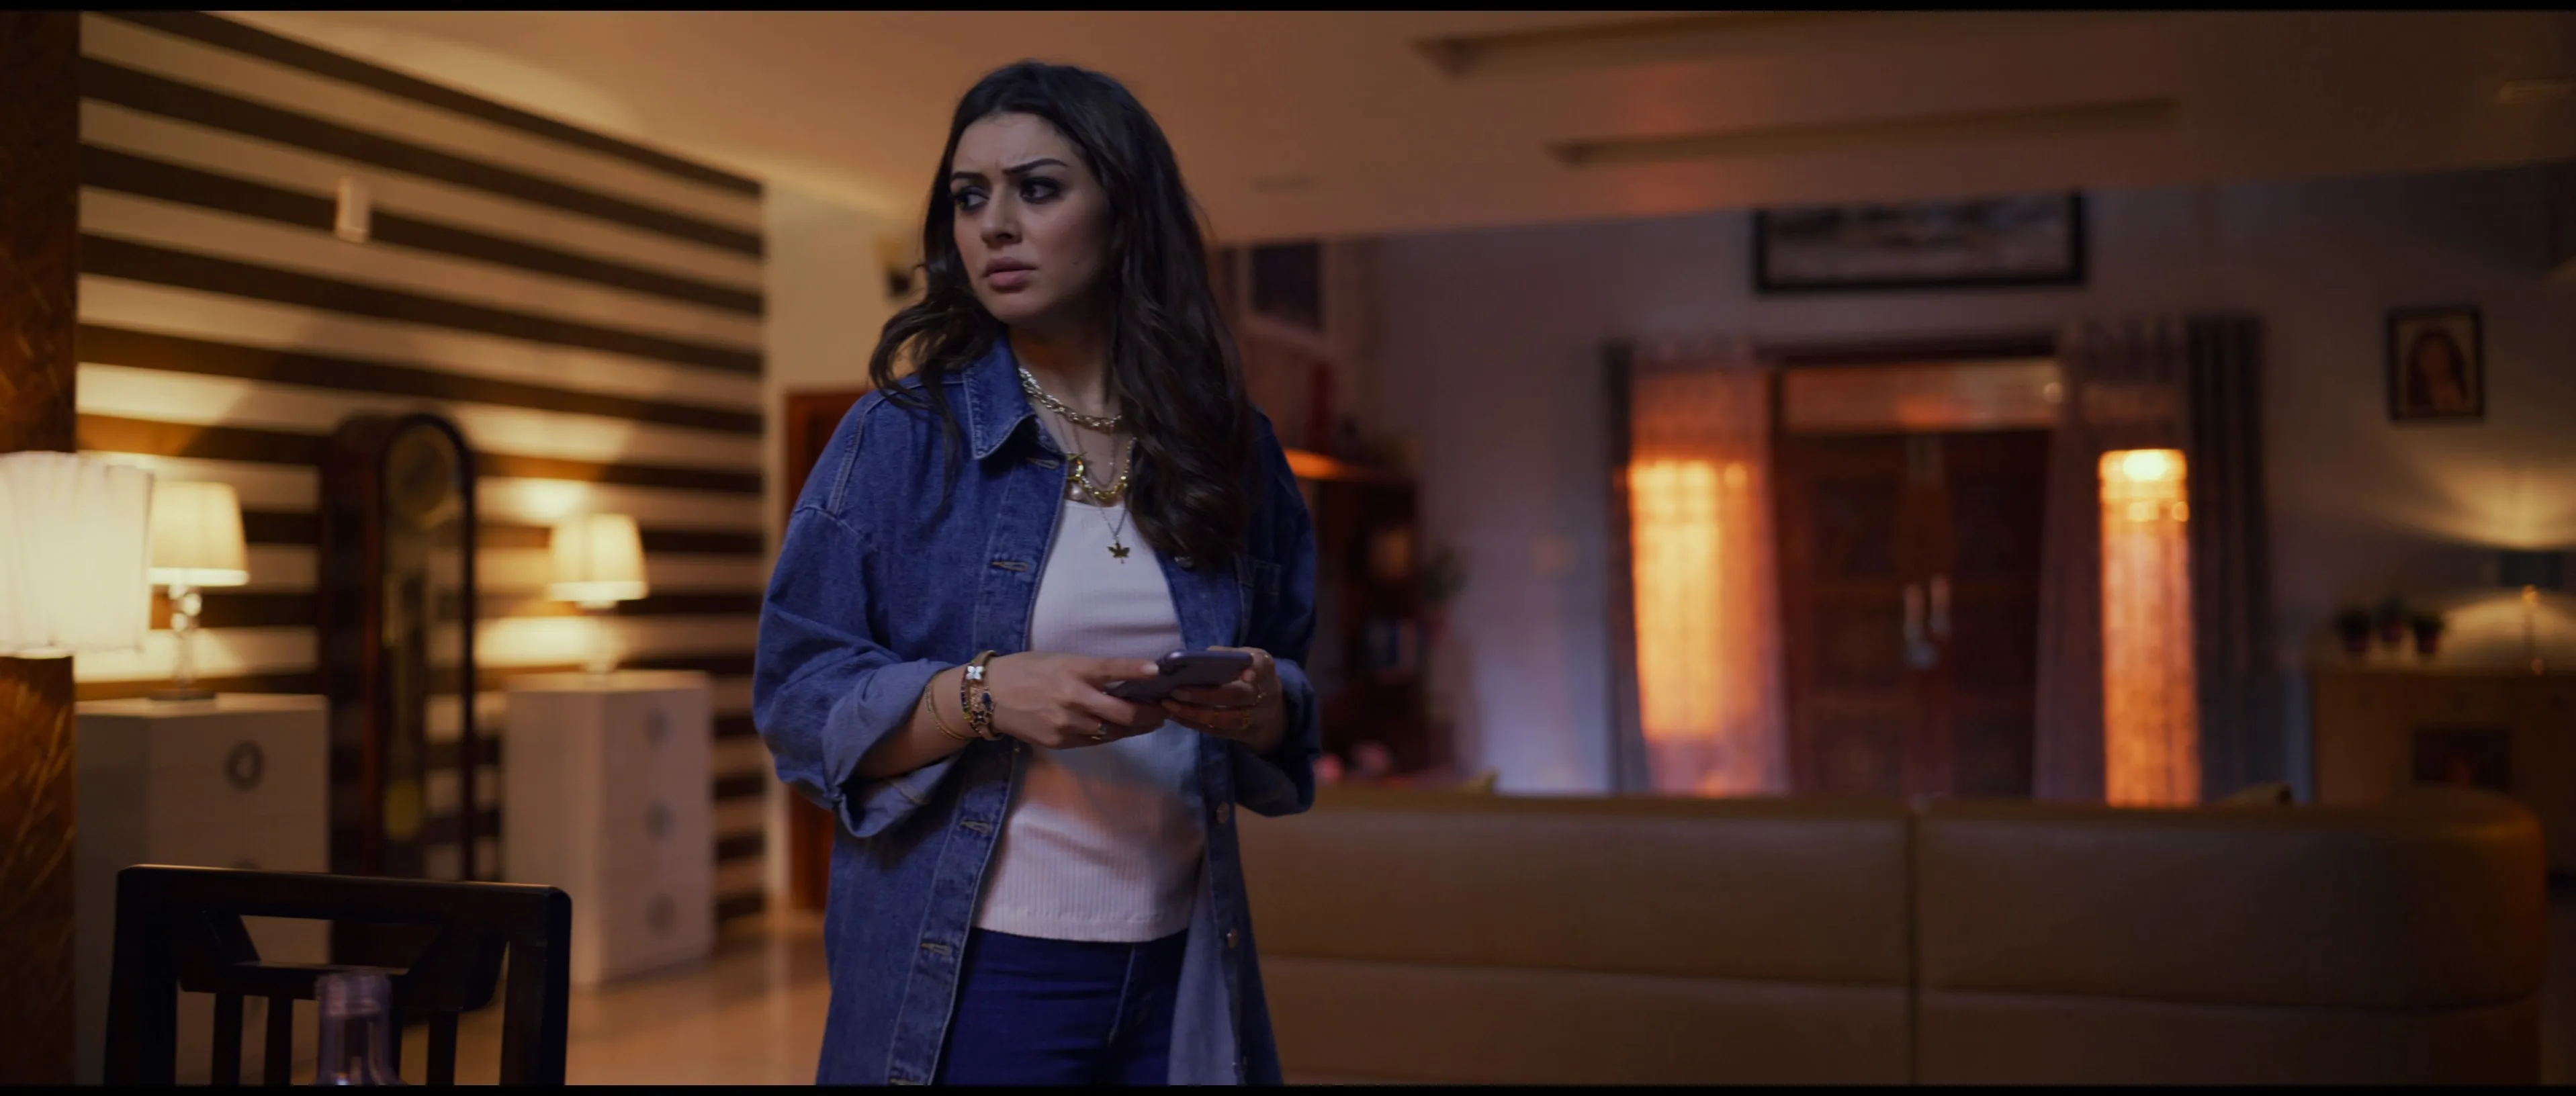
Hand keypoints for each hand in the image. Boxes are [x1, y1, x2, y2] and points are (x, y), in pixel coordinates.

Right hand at [978, 652, 1167, 749]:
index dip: (1135, 669)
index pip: (1111, 668)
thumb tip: (1124, 681)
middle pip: (1122, 712)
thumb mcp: (1059, 660)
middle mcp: (1072, 697)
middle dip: (1150, 714)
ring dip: (1135, 727)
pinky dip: (1111, 734)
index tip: (1157, 670)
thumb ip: (1090, 671)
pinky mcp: (1060, 741)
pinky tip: (1121, 728)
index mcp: (1072, 669)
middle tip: (1164, 710)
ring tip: (1150, 721)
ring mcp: (1066, 723)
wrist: (987, 696)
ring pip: (1113, 731)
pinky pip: (1095, 740)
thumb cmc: (1026, 670)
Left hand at [1163, 646, 1283, 751]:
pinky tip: (1176, 716)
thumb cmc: (1245, 674)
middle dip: (1207, 694)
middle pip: (1239, 696)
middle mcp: (1265, 693)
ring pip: (1229, 718)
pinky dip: (1195, 724)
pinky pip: (1219, 731)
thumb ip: (1221, 656)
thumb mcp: (1241, 660)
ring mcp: (1257, 717)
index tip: (1245, 676)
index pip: (1263, 665)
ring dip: (1196, 713)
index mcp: (1265, 667)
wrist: (1267, 708)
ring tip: (1170, 705)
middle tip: (1178, 691)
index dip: (1255, 670)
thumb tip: (1189, 659)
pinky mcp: (1244, 734)